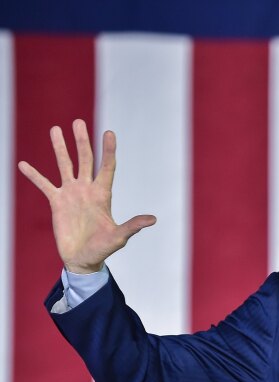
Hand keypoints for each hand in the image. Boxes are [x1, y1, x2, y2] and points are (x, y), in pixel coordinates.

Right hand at [17, 119, 155, 273]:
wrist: (83, 259)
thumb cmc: (103, 249)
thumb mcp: (119, 237)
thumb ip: (133, 226)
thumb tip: (152, 220)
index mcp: (103, 195)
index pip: (107, 167)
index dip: (108, 151)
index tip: (109, 132)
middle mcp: (87, 190)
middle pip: (85, 160)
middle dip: (82, 141)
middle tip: (78, 122)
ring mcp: (71, 194)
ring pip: (64, 165)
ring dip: (60, 148)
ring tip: (55, 129)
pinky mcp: (57, 203)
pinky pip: (44, 185)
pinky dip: (34, 175)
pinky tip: (23, 164)